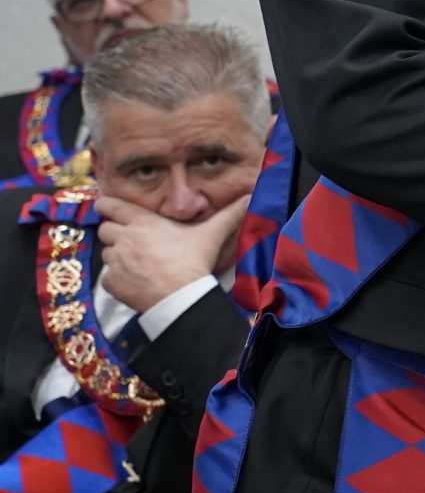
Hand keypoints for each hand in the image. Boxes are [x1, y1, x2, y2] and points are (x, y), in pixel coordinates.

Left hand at [95, 192, 246, 313]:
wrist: (181, 296)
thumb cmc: (194, 261)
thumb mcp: (211, 234)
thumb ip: (229, 214)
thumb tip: (251, 196)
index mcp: (143, 222)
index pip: (111, 206)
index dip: (106, 206)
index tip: (106, 207)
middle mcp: (124, 238)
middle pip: (105, 230)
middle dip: (115, 234)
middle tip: (131, 242)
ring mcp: (115, 261)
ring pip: (107, 254)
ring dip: (118, 257)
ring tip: (138, 265)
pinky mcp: (111, 283)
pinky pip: (108, 277)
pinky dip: (118, 279)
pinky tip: (136, 283)